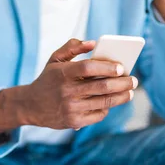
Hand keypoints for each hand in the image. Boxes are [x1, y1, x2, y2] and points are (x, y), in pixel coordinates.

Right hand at [21, 39, 137, 129]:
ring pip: (104, 102)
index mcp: (62, 73)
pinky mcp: (74, 121)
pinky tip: (112, 102)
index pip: (88, 68)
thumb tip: (93, 43)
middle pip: (102, 87)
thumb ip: (72, 46)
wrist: (30, 106)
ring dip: (121, 97)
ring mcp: (71, 108)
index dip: (107, 67)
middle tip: (134, 80)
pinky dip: (107, 108)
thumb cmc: (48, 79)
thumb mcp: (54, 59)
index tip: (122, 67)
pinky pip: (98, 114)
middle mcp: (67, 91)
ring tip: (130, 91)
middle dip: (123, 83)